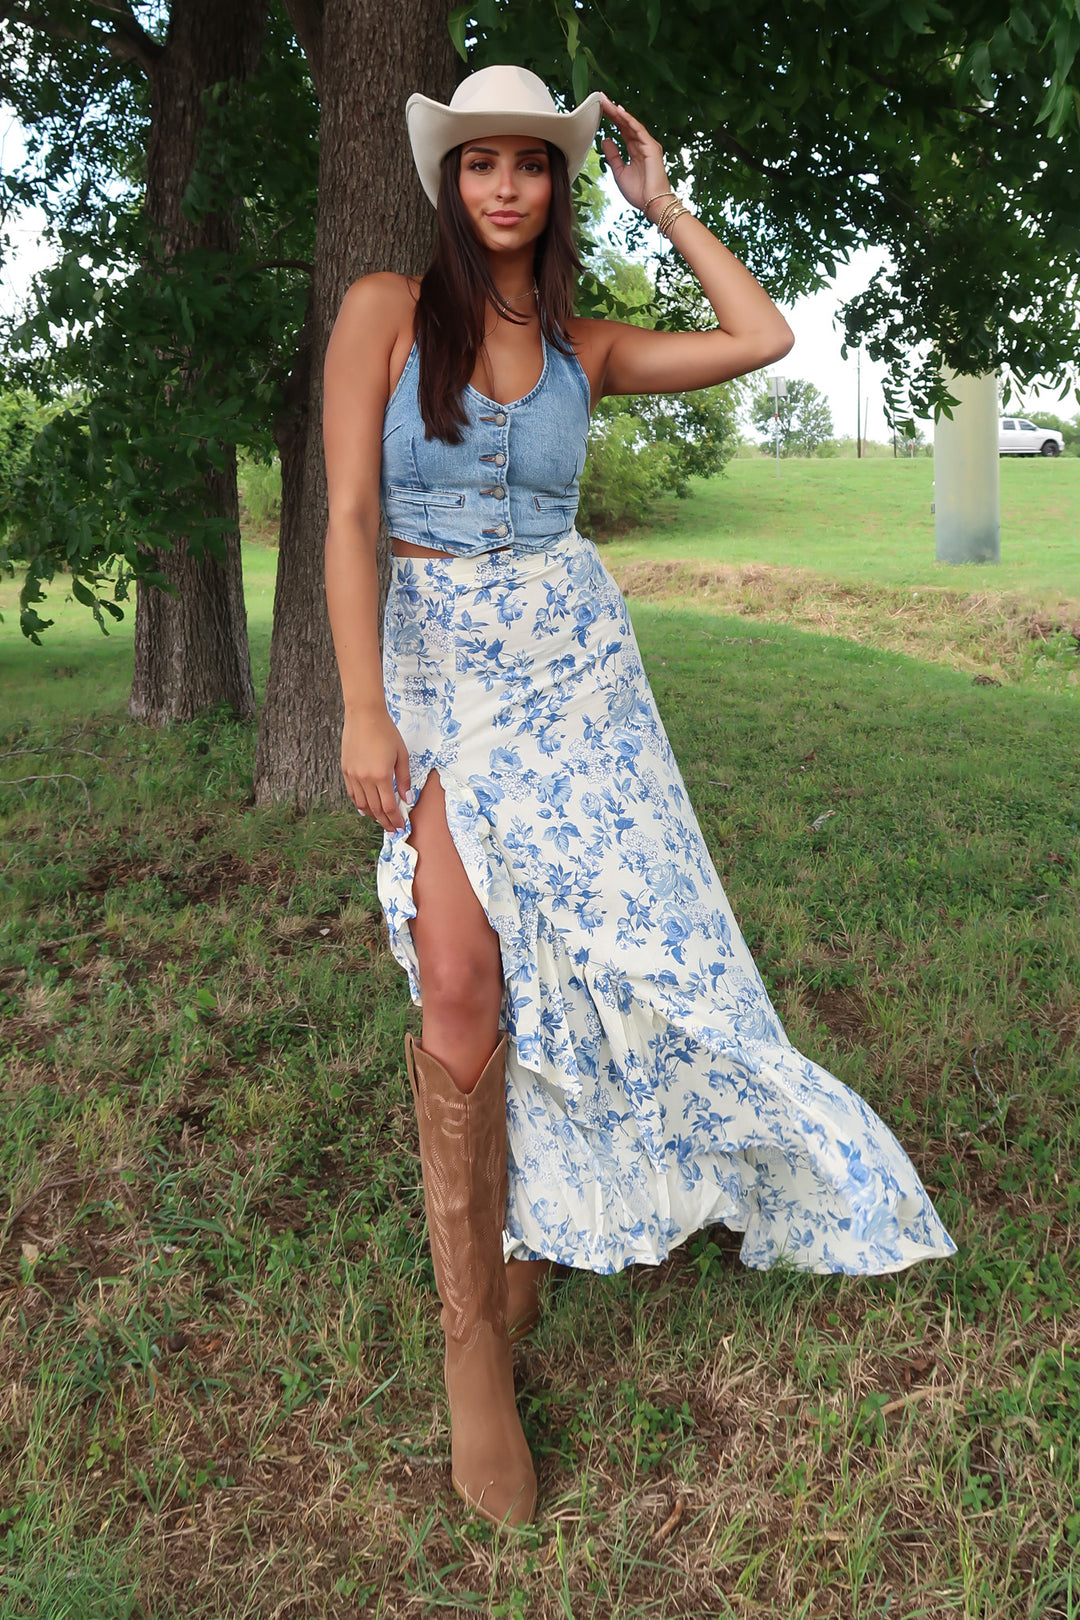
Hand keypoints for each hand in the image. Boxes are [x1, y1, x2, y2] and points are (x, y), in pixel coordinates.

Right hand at [342, 709, 411, 833]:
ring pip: (362, 804)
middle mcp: (365, 779)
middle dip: (385, 822)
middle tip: (393, 830)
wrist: (364, 716)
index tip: (401, 827)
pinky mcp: (345, 770)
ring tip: (381, 820)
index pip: (389, 807)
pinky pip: (352, 794)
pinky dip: (359, 804)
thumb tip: (407, 799)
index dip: (396, 820)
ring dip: (372, 815)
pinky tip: (365, 809)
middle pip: (375, 809)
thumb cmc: (386, 732)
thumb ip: (404, 779)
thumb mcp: (402, 755)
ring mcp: (353, 775)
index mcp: (381, 776)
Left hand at [598, 94, 672, 217]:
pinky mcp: (651, 147)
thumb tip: (605, 140)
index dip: (612, 119)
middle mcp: (641, 144)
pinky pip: (639, 131)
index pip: (622, 130)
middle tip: (601, 98)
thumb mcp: (619, 172)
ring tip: (607, 103)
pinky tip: (620, 113)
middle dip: (613, 111)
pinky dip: (629, 121)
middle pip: (625, 124)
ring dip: (619, 113)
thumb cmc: (638, 192)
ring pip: (631, 124)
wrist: (651, 204)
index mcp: (634, 150)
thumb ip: (613, 155)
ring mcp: (647, 145)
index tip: (600, 108)